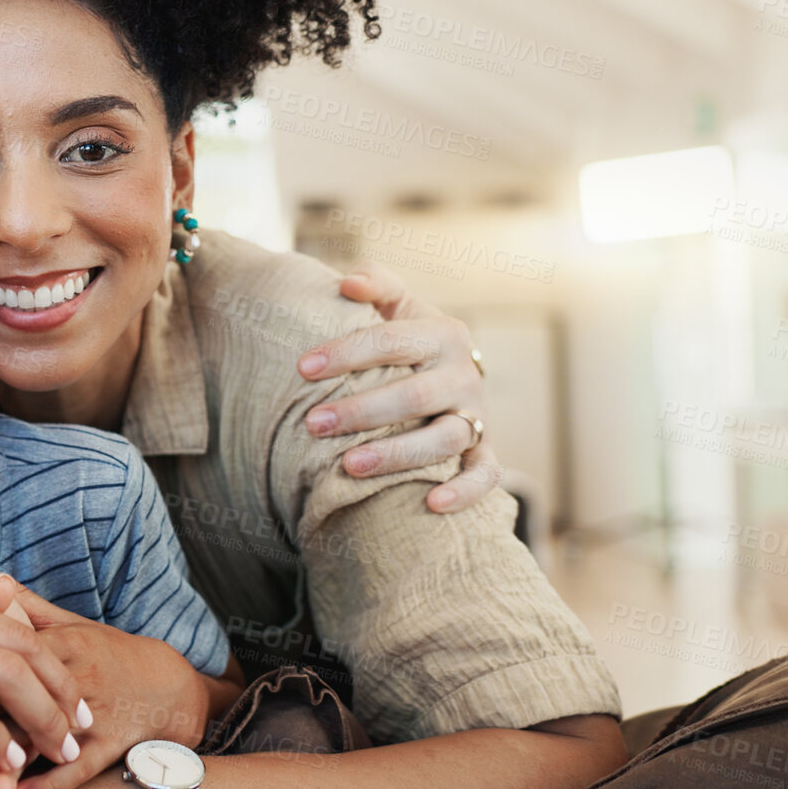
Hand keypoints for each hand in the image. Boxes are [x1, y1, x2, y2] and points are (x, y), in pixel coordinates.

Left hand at [0, 577, 207, 788]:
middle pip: (19, 697)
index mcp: (57, 640)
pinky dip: (49, 786)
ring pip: (47, 737)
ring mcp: (97, 711)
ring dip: (8, 762)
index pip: (5, 654)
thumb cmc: (98, 651)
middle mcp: (77, 673)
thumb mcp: (58, 619)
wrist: (167, 684)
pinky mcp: (114, 744)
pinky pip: (82, 769)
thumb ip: (6, 593)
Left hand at [301, 260, 502, 512]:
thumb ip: (375, 283)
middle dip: (361, 411)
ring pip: (444, 439)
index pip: (392, 341)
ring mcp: (477, 416)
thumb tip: (347, 283)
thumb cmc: (407, 340)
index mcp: (443, 334)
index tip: (302, 368)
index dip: (347, 352)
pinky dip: (465, 491)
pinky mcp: (485, 450)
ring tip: (348, 466)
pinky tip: (432, 505)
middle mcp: (464, 375)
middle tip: (312, 424)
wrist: (449, 373)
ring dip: (396, 454)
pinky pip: (485, 475)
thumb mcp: (396, 305)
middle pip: (414, 396)